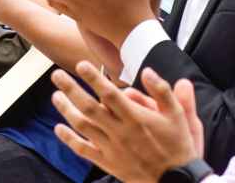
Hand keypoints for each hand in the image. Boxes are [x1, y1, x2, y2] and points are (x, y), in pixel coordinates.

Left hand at [51, 62, 203, 182]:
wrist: (176, 180)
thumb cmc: (177, 144)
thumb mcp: (178, 114)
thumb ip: (162, 91)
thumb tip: (146, 71)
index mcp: (136, 118)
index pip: (110, 94)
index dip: (94, 78)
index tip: (81, 65)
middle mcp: (120, 132)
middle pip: (89, 107)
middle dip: (71, 89)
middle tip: (57, 76)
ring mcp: (112, 148)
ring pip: (82, 126)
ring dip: (66, 110)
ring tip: (56, 96)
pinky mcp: (108, 162)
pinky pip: (83, 150)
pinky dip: (69, 139)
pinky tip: (59, 128)